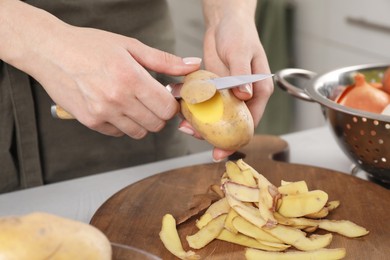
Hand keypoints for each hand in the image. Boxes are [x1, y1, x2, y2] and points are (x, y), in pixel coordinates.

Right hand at [0, 1, 201, 137]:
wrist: (50, 51)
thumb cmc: (89, 45)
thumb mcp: (130, 46)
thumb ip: (164, 60)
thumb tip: (193, 65)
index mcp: (131, 78)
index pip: (167, 108)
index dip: (172, 104)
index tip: (167, 97)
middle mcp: (118, 99)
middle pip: (157, 124)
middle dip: (159, 114)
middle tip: (151, 100)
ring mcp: (103, 113)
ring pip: (140, 132)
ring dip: (142, 121)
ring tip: (133, 102)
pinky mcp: (90, 121)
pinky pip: (118, 133)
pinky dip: (123, 124)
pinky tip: (116, 107)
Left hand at [181, 0, 272, 160]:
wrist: (224, 21)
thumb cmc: (239, 33)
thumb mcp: (241, 52)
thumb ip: (242, 75)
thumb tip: (245, 96)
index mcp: (258, 92)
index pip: (250, 123)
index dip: (236, 140)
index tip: (221, 151)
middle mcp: (243, 96)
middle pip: (230, 124)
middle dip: (213, 135)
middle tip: (194, 135)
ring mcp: (227, 93)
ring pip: (215, 116)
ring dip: (200, 123)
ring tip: (184, 124)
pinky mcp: (213, 88)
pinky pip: (204, 103)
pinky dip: (194, 108)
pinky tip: (182, 111)